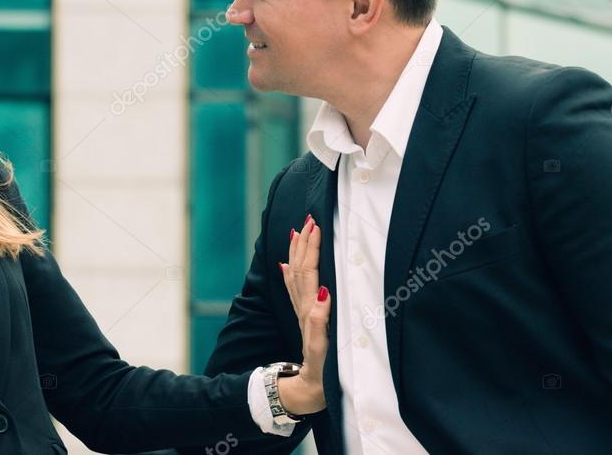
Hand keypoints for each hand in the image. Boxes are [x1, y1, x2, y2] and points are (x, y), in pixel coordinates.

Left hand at [277, 214, 330, 414]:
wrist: (310, 391)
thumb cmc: (321, 373)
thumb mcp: (322, 349)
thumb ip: (320, 322)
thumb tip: (323, 292)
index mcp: (310, 312)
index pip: (309, 273)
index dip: (312, 249)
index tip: (316, 227)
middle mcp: (304, 309)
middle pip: (300, 269)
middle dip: (304, 243)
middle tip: (309, 219)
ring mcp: (302, 312)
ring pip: (296, 275)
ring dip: (298, 252)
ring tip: (299, 231)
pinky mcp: (304, 319)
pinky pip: (294, 289)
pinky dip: (291, 272)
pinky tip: (287, 262)